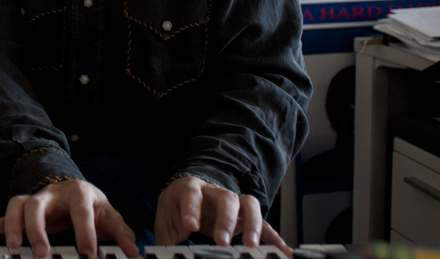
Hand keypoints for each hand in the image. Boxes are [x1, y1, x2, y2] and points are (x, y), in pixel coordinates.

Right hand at [0, 179, 137, 258]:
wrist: (77, 190)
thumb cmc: (93, 206)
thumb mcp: (110, 216)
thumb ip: (121, 234)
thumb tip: (133, 252)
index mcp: (79, 193)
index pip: (81, 211)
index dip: (85, 233)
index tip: (88, 255)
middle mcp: (54, 192)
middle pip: (38, 204)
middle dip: (38, 230)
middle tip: (42, 254)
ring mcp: (37, 198)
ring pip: (19, 205)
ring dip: (14, 226)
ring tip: (14, 248)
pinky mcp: (26, 207)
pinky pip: (9, 212)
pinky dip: (0, 223)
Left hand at [154, 176, 289, 254]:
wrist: (187, 193)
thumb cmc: (177, 207)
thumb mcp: (165, 219)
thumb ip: (164, 238)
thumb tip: (156, 257)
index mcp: (190, 188)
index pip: (191, 193)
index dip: (191, 208)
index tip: (191, 225)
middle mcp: (214, 192)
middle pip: (225, 198)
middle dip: (225, 219)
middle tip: (221, 241)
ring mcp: (233, 202)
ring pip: (248, 204)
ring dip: (252, 224)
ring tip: (252, 245)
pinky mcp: (245, 215)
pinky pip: (263, 222)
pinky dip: (274, 236)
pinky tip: (283, 251)